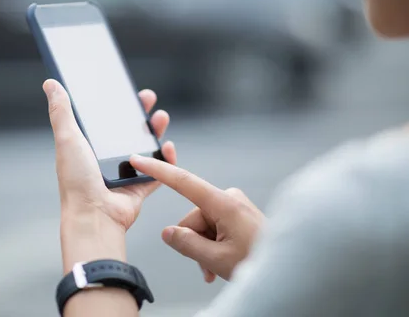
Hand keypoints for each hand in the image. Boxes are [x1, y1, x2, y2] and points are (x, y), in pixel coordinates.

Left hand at [42, 79, 176, 272]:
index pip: (104, 120)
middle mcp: (106, 159)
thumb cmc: (76, 180)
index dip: (115, 104)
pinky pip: (159, 170)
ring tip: (161, 117)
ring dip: (155, 131)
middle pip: (128, 131)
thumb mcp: (67, 138)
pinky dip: (166, 159)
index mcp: (88, 147)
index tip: (124, 89)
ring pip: (146, 147)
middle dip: (140, 113)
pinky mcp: (140, 187)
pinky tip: (168, 146)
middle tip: (148, 98)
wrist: (94, 216)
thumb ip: (61, 111)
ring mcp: (124, 173)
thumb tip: (50, 83)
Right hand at [129, 156, 263, 281]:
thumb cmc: (259, 262)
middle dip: (193, 240)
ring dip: (203, 247)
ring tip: (215, 269)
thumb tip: (168, 233)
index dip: (158, 170)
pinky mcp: (239, 213)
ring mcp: (235, 205)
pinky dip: (212, 244)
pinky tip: (218, 264)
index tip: (139, 159)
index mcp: (224, 203)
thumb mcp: (216, 259)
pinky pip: (214, 226)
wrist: (290, 270)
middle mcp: (230, 198)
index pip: (183, 181)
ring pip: (202, 224)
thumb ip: (187, 243)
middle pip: (192, 216)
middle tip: (207, 265)